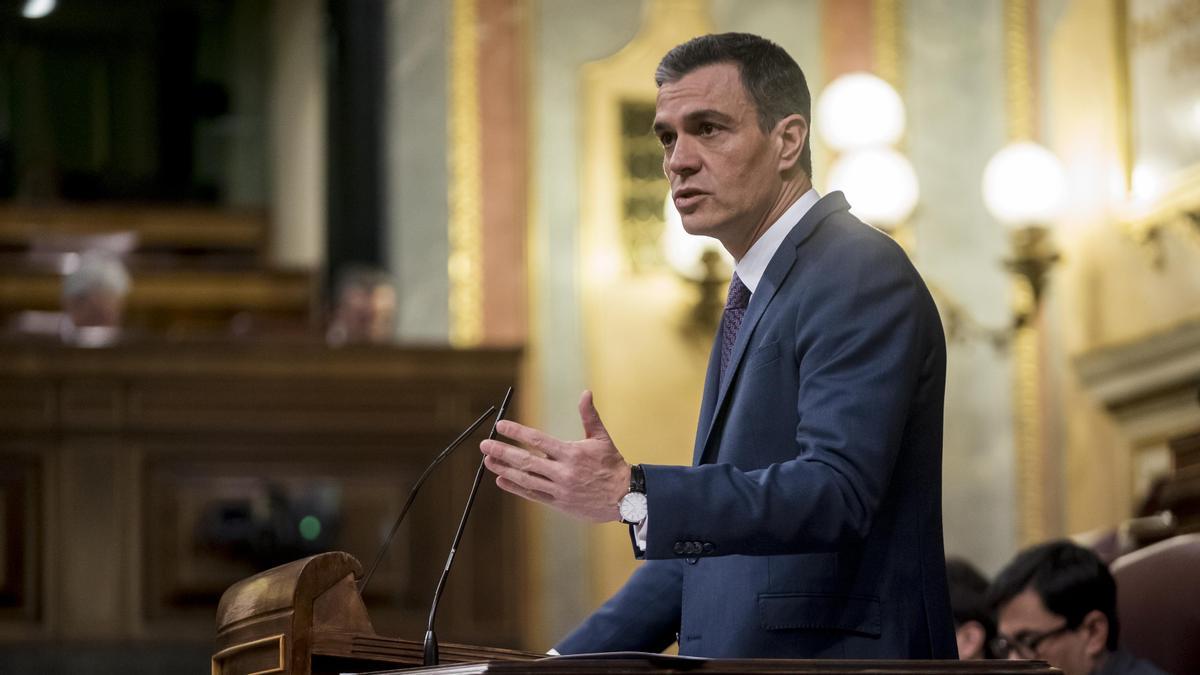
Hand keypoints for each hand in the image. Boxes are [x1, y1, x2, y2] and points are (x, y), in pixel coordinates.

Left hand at [480, 390, 629, 521]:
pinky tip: (502, 480)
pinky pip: (532, 494)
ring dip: (504, 469)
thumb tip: (586, 392)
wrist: (624, 498)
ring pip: (525, 478)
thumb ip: (589, 415)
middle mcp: (563, 471)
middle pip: (526, 460)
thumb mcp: (602, 438)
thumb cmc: (612, 465)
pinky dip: (515, 487)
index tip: (500, 426)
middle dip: (502, 452)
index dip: (517, 432)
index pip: (538, 440)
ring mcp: (559, 489)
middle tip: (484, 445)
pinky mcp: (558, 502)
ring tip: (488, 462)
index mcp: (572, 453)